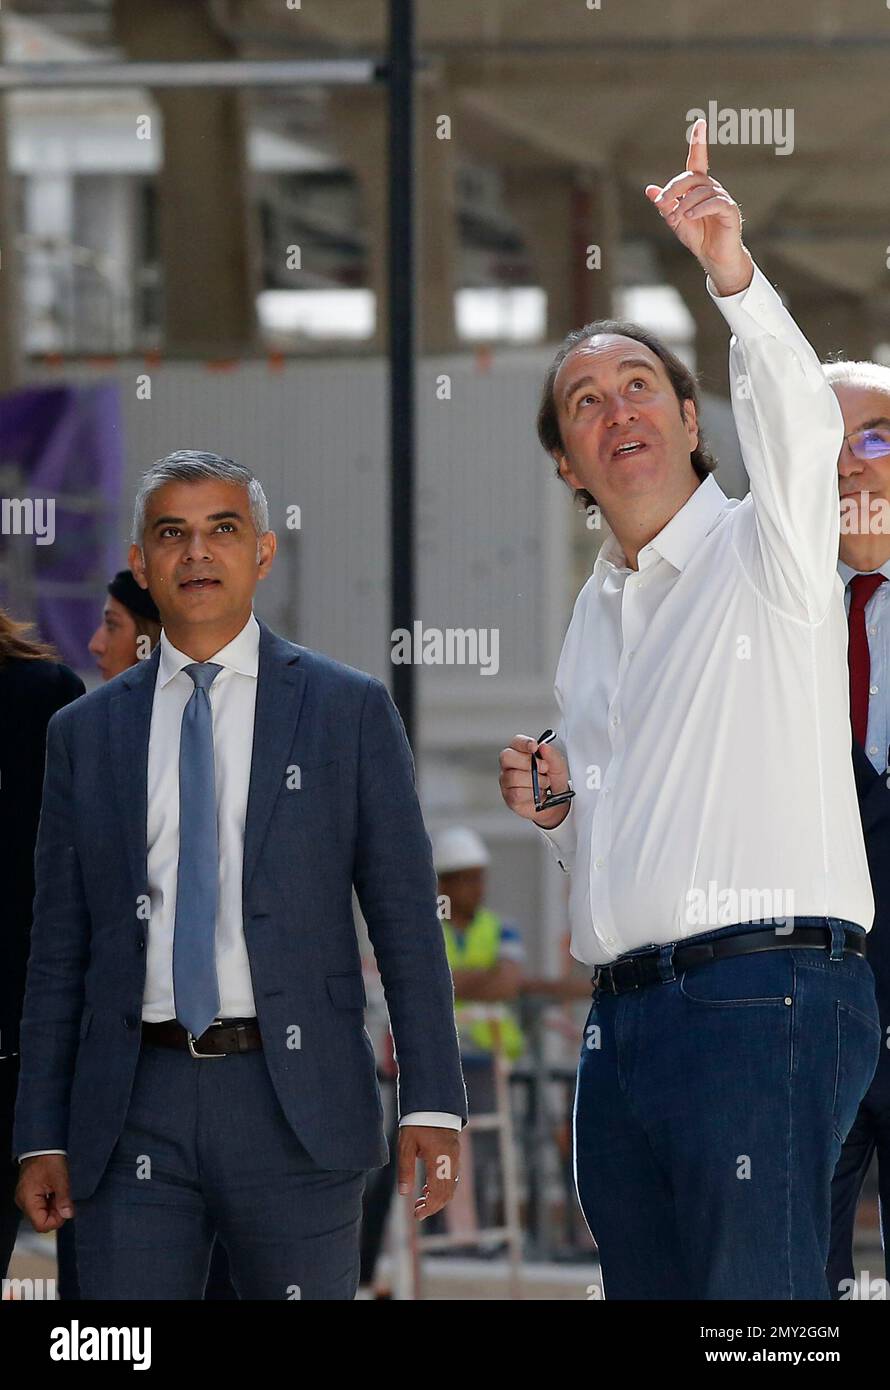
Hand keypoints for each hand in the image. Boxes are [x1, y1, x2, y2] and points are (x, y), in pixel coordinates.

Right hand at [15, 1154, 73, 1232]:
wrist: (43, 1144)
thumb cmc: (48, 1158)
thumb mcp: (60, 1179)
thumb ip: (64, 1199)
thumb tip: (67, 1215)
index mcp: (28, 1200)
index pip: (41, 1225)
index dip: (56, 1221)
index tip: (66, 1210)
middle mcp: (23, 1201)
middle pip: (41, 1220)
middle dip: (55, 1213)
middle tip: (64, 1199)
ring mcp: (25, 1197)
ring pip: (41, 1213)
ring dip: (53, 1206)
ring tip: (59, 1191)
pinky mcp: (29, 1192)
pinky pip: (40, 1204)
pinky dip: (50, 1200)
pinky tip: (55, 1190)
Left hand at [397, 1125, 459, 1219]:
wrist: (432, 1104)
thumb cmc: (417, 1123)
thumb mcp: (406, 1145)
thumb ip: (405, 1169)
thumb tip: (404, 1194)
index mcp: (438, 1159)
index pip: (437, 1192)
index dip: (428, 1207)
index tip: (416, 1215)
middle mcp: (451, 1160)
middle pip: (447, 1193)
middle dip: (433, 1206)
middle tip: (417, 1212)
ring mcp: (455, 1157)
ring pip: (451, 1186)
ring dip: (437, 1198)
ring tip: (420, 1201)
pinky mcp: (454, 1154)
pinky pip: (452, 1177)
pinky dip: (442, 1187)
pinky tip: (428, 1187)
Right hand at [499, 733, 570, 829]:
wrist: (556, 803)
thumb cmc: (554, 781)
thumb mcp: (558, 766)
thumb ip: (552, 755)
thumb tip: (543, 746)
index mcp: (521, 752)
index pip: (516, 742)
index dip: (524, 743)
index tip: (535, 747)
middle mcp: (511, 765)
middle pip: (507, 757)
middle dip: (527, 762)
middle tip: (543, 769)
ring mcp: (507, 781)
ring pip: (513, 777)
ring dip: (534, 781)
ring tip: (543, 784)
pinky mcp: (509, 796)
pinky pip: (516, 793)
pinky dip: (531, 794)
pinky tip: (536, 794)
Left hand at [645, 117, 752, 295]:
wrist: (714, 258)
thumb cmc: (698, 237)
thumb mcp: (676, 220)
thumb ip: (665, 205)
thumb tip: (649, 189)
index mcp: (699, 187)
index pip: (698, 160)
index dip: (699, 142)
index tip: (700, 123)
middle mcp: (712, 188)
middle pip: (691, 177)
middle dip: (674, 189)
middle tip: (662, 204)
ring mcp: (722, 198)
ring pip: (701, 192)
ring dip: (684, 204)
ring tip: (676, 219)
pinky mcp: (730, 211)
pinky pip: (714, 202)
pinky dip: (700, 208)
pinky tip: (690, 217)